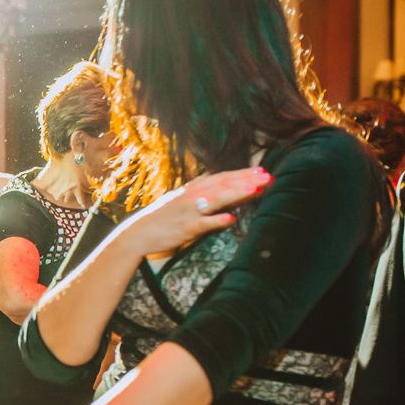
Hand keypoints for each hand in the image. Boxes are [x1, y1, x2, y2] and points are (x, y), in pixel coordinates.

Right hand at [121, 167, 272, 257]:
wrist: (137, 234)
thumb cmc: (161, 220)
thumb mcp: (180, 201)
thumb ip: (201, 196)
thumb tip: (222, 190)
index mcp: (192, 189)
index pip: (221, 177)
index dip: (241, 173)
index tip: (261, 170)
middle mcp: (192, 197)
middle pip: (223, 185)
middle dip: (246, 180)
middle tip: (268, 176)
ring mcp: (189, 212)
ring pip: (217, 200)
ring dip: (237, 193)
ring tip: (255, 189)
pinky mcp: (185, 228)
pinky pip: (203, 224)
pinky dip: (217, 221)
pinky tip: (232, 219)